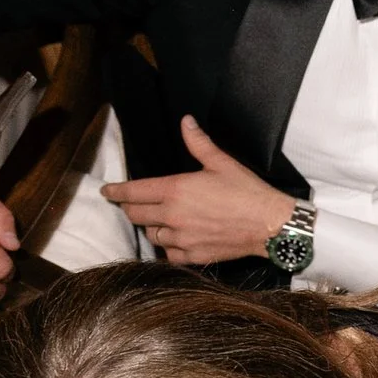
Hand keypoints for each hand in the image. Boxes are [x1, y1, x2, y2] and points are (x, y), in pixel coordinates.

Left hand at [103, 119, 289, 263]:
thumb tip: (186, 121)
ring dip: (152, 227)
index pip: (133, 192)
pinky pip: (168, 254)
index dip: (116, 192)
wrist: (270, 224)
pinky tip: (177, 240)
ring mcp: (181, 238)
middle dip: (131, 208)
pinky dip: (168, 247)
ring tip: (161, 221)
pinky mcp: (193, 255)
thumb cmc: (247, 191)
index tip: (107, 192)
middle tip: (135, 204)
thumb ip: (198, 143)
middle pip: (136, 215)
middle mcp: (173, 216)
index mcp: (175, 190)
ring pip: (151, 235)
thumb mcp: (222, 163)